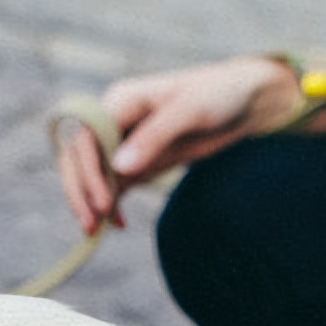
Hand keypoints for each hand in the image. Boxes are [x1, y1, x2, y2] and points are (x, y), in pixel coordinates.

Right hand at [59, 55, 325, 233]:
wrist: (246, 101)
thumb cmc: (219, 94)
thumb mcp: (190, 111)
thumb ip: (154, 137)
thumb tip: (119, 168)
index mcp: (120, 101)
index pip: (86, 138)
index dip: (89, 172)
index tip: (103, 203)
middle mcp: (115, 120)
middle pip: (79, 158)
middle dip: (80, 191)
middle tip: (91, 225)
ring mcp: (124, 141)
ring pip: (92, 174)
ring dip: (90, 202)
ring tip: (97, 231)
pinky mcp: (138, 160)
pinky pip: (112, 184)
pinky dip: (110, 204)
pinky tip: (118, 223)